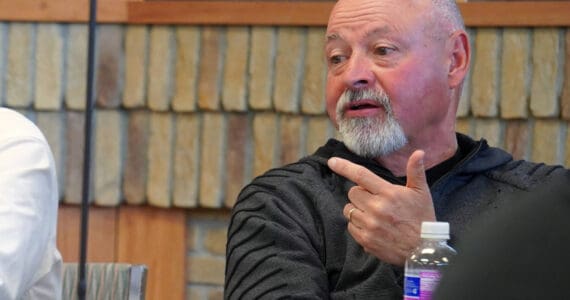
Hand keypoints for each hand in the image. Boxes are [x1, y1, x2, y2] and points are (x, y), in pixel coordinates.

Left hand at [327, 150, 435, 265]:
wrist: (423, 250)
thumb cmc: (422, 218)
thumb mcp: (421, 193)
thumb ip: (415, 171)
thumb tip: (418, 152)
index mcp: (388, 193)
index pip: (361, 176)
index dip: (344, 167)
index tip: (332, 162)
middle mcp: (376, 207)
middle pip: (352, 193)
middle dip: (360, 195)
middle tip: (374, 201)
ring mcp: (370, 225)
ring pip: (349, 210)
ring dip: (357, 210)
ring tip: (373, 215)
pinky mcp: (365, 240)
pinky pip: (350, 227)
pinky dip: (357, 226)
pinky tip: (372, 228)